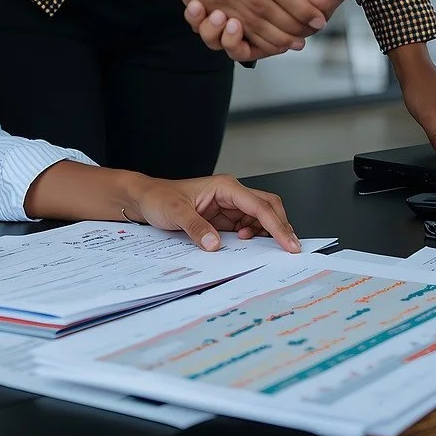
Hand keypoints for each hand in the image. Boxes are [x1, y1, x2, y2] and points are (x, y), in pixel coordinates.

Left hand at [127, 174, 301, 253]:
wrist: (145, 199)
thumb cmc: (159, 198)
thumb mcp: (175, 212)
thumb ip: (196, 228)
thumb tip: (216, 245)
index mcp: (225, 186)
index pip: (260, 206)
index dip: (277, 226)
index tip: (288, 243)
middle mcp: (231, 194)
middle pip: (268, 207)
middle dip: (281, 227)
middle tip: (290, 249)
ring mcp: (229, 206)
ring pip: (261, 217)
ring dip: (268, 233)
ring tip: (263, 249)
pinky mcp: (224, 218)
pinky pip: (248, 227)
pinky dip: (254, 237)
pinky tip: (246, 246)